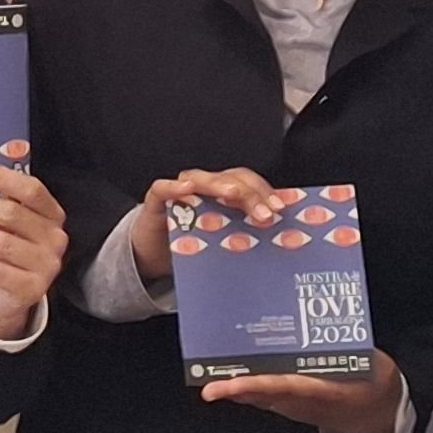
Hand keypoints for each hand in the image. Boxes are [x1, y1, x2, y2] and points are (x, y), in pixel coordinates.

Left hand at [0, 163, 65, 340]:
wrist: (7, 297)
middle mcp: (55, 237)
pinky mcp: (34, 288)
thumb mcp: (1, 225)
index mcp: (51, 214)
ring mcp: (48, 264)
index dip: (2, 178)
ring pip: (0, 243)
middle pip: (11, 213)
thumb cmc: (3, 250)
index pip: (31, 189)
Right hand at [128, 169, 293, 286]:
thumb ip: (244, 237)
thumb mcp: (223, 243)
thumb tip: (278, 245)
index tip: (279, 209)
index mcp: (225, 195)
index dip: (265, 193)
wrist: (153, 253)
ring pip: (201, 178)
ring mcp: (181, 191)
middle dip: (250, 193)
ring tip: (232, 194)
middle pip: (231, 179)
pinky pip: (163, 188)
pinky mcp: (156, 198)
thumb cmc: (190, 245)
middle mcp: (205, 188)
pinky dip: (174, 186)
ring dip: (218, 185)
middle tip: (263, 213)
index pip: (249, 184)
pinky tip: (186, 189)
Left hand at [203, 348, 403, 432]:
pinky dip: (249, 385)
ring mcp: (297, 408)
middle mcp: (303, 404)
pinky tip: (237, 369)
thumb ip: (349, 345)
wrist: (384, 417)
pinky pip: (266, 396)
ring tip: (211, 369)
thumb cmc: (378, 386)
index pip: (282, 387)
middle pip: (261, 395)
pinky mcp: (294, 407)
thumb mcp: (372, 363)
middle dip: (232, 386)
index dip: (252, 385)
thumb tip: (325, 320)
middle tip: (205, 378)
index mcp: (323, 392)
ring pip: (259, 398)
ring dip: (236, 386)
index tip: (223, 387)